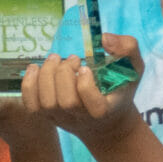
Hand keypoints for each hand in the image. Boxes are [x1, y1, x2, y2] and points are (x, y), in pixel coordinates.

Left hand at [21, 34, 146, 154]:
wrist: (106, 123)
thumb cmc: (119, 90)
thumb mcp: (133, 67)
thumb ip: (127, 48)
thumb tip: (105, 38)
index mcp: (104, 109)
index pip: (93, 105)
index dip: (85, 84)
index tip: (86, 68)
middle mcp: (81, 118)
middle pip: (65, 102)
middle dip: (64, 74)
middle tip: (72, 59)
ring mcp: (62, 119)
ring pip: (46, 103)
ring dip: (46, 75)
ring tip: (56, 60)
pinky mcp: (48, 117)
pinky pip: (31, 104)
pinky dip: (29, 83)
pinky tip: (36, 68)